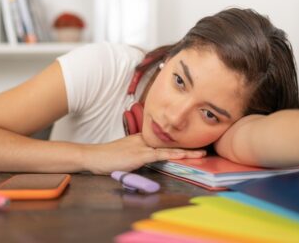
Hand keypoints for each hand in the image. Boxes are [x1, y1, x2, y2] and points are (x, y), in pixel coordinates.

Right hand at [82, 133, 205, 174]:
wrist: (93, 156)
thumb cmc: (107, 157)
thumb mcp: (126, 154)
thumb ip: (138, 154)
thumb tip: (149, 158)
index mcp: (142, 139)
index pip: (164, 140)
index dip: (179, 142)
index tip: (193, 144)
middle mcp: (144, 140)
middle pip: (170, 142)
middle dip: (187, 145)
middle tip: (205, 146)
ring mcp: (142, 146)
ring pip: (168, 147)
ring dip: (186, 151)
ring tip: (202, 153)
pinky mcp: (139, 155)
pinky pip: (159, 155)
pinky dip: (172, 155)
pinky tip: (183, 155)